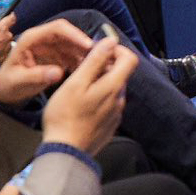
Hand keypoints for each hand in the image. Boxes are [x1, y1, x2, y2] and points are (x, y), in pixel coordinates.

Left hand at [0, 18, 92, 106]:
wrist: (4, 92)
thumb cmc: (8, 84)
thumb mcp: (19, 81)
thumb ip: (37, 76)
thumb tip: (59, 72)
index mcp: (31, 39)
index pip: (57, 29)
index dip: (74, 34)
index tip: (88, 45)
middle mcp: (42, 39)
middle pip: (69, 34)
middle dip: (84, 44)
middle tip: (100, 55)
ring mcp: (50, 47)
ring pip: (73, 44)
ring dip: (85, 52)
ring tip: (99, 63)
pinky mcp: (55, 56)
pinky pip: (72, 55)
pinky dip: (81, 60)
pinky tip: (90, 69)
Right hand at [39, 30, 137, 156]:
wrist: (65, 152)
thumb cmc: (65, 116)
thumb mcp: (76, 83)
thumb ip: (95, 61)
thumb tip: (110, 42)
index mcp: (114, 86)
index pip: (129, 58)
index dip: (117, 50)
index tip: (99, 51)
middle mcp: (120, 100)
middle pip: (120, 74)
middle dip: (105, 67)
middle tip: (83, 69)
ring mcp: (116, 114)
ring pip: (114, 90)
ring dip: (101, 83)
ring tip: (79, 89)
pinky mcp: (109, 126)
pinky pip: (109, 105)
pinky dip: (99, 99)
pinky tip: (82, 106)